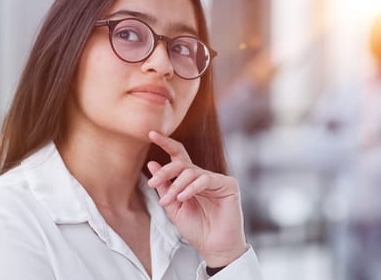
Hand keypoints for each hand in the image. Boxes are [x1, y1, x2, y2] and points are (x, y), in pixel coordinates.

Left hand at [146, 131, 247, 266]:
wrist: (214, 247)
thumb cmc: (196, 228)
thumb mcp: (173, 207)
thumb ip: (164, 186)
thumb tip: (152, 164)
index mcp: (190, 180)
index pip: (178, 156)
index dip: (166, 143)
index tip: (152, 133)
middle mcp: (203, 176)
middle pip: (182, 163)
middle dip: (166, 171)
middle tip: (153, 182)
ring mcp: (216, 179)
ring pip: (192, 172)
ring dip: (176, 186)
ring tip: (169, 201)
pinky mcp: (228, 185)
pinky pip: (206, 179)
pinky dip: (192, 188)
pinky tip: (183, 197)